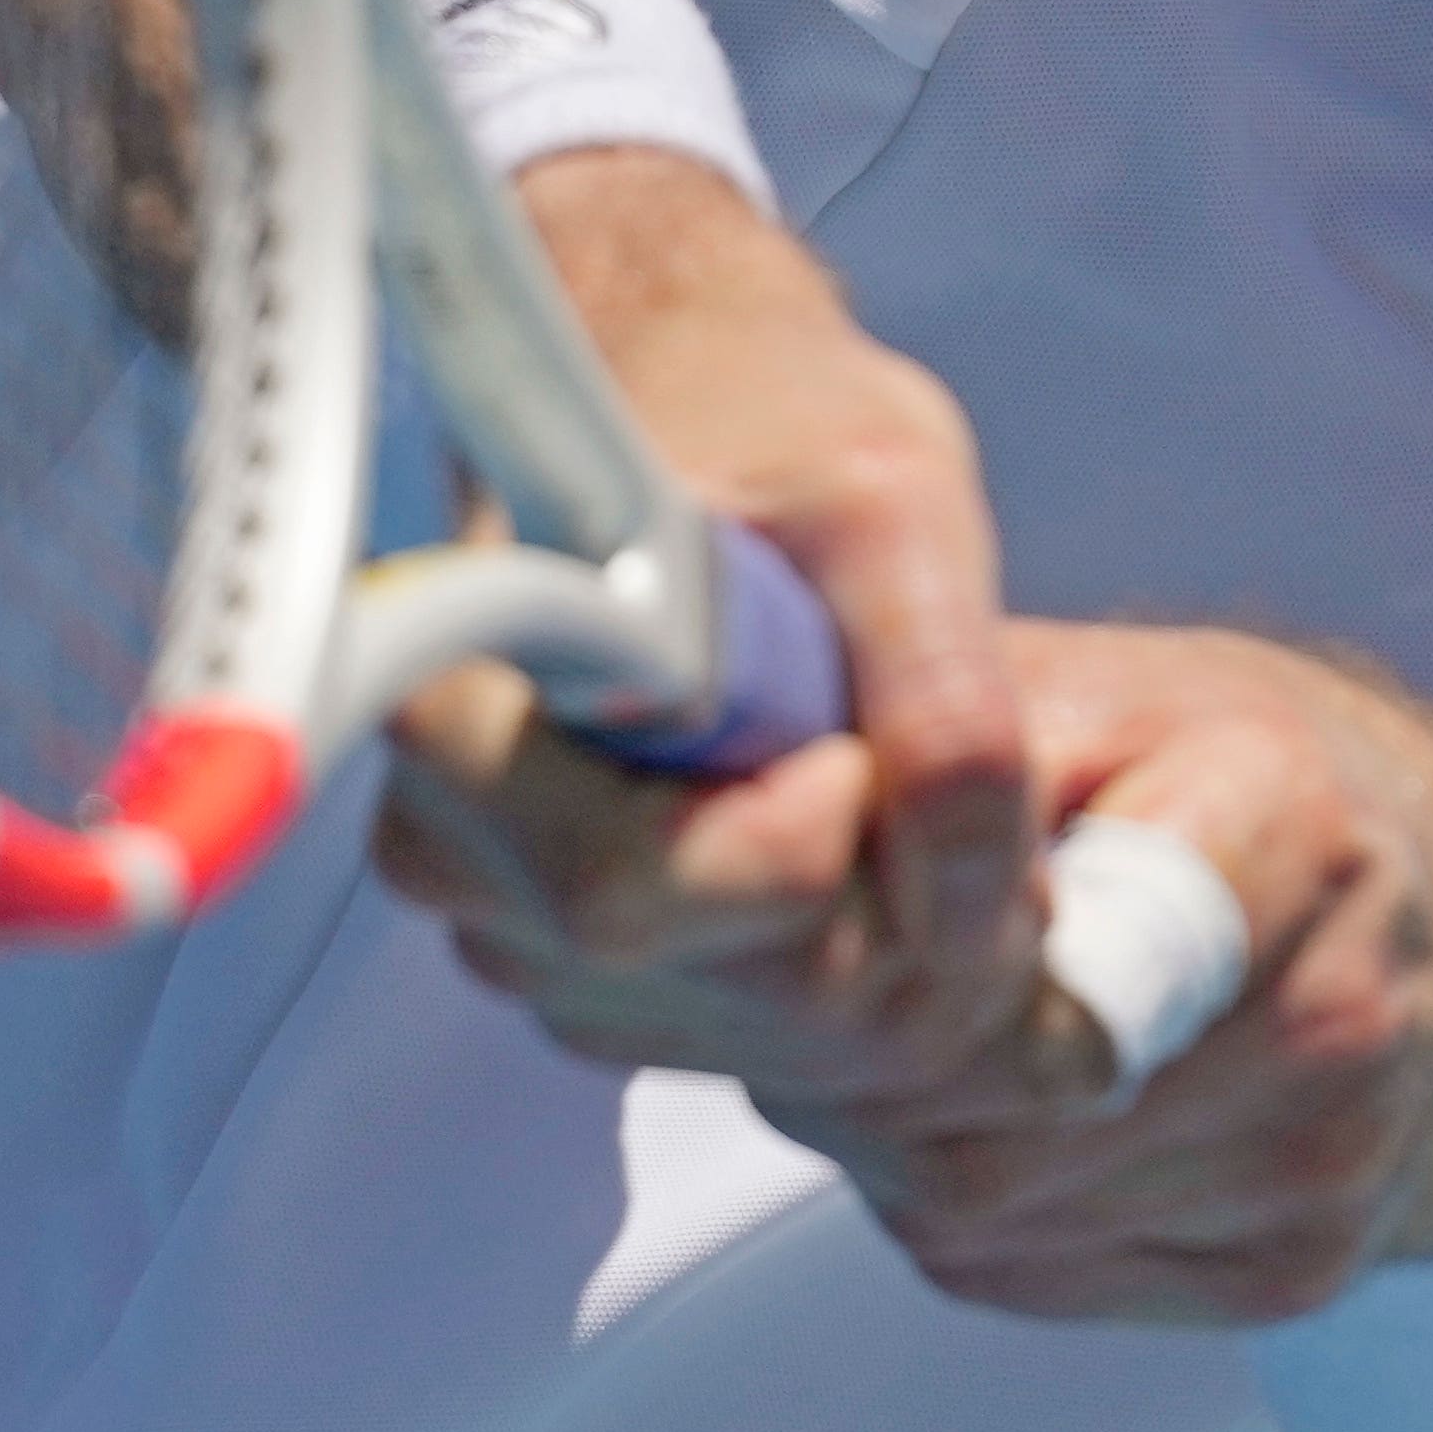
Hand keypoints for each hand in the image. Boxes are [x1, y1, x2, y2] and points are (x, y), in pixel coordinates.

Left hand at [375, 620, 1432, 1325]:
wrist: (1413, 891)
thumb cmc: (1215, 766)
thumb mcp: (1083, 686)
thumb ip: (948, 758)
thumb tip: (785, 826)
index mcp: (1285, 817)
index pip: (1031, 963)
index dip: (896, 966)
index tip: (854, 925)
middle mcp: (1338, 1006)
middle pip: (990, 1109)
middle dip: (876, 1055)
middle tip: (860, 982)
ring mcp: (1328, 1158)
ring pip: (994, 1207)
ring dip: (908, 1134)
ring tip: (941, 1032)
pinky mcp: (1298, 1268)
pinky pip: (1043, 1276)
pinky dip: (983, 1207)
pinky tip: (1012, 1111)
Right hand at [508, 146, 1036, 1012]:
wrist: (699, 394)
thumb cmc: (775, 419)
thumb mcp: (893, 507)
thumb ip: (942, 698)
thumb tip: (970, 911)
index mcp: (471, 709)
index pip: (635, 891)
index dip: (800, 850)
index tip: (860, 751)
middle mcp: (457, 843)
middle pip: (712, 987)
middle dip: (897, 920)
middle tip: (975, 804)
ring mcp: (517, 920)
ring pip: (755, 1032)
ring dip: (900, 953)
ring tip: (931, 797)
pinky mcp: (590, 964)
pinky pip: (760, 1036)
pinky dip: (867, 972)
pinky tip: (895, 854)